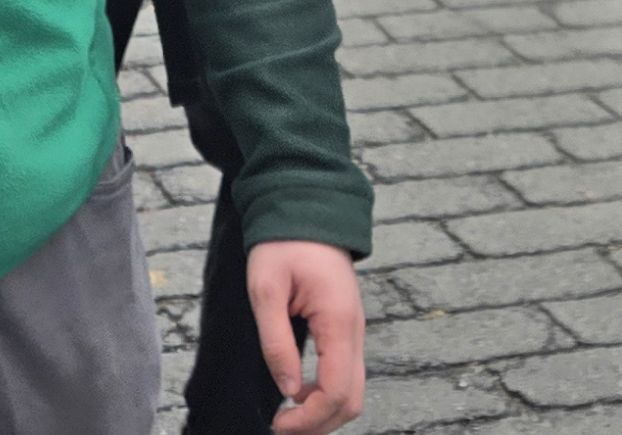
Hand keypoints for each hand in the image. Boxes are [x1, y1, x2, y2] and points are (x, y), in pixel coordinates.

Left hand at [247, 238, 366, 431]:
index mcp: (338, 321)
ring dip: (324, 411)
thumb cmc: (283, 243)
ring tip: (288, 416)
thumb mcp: (266, 289)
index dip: (310, 418)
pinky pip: (346, 373)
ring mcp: (354, 330)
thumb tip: (287, 390)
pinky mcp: (346, 328)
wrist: (306, 209)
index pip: (337, 391)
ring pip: (353, 390)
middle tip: (282, 427)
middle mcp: (355, 330)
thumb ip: (276, 341)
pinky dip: (327, 393)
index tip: (279, 424)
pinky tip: (297, 391)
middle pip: (352, 400)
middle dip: (320, 423)